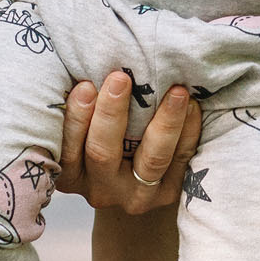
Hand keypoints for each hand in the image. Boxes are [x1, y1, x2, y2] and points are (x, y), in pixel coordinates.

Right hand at [56, 70, 201, 214]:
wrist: (130, 184)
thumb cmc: (98, 141)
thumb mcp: (81, 133)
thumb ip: (81, 108)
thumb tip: (85, 64)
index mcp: (71, 175)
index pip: (67, 150)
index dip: (76, 119)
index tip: (85, 86)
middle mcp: (100, 189)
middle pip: (102, 153)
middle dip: (111, 114)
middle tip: (120, 78)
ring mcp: (136, 196)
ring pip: (151, 159)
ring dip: (165, 122)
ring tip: (175, 91)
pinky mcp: (168, 194)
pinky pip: (180, 160)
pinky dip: (188, 131)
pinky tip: (192, 105)